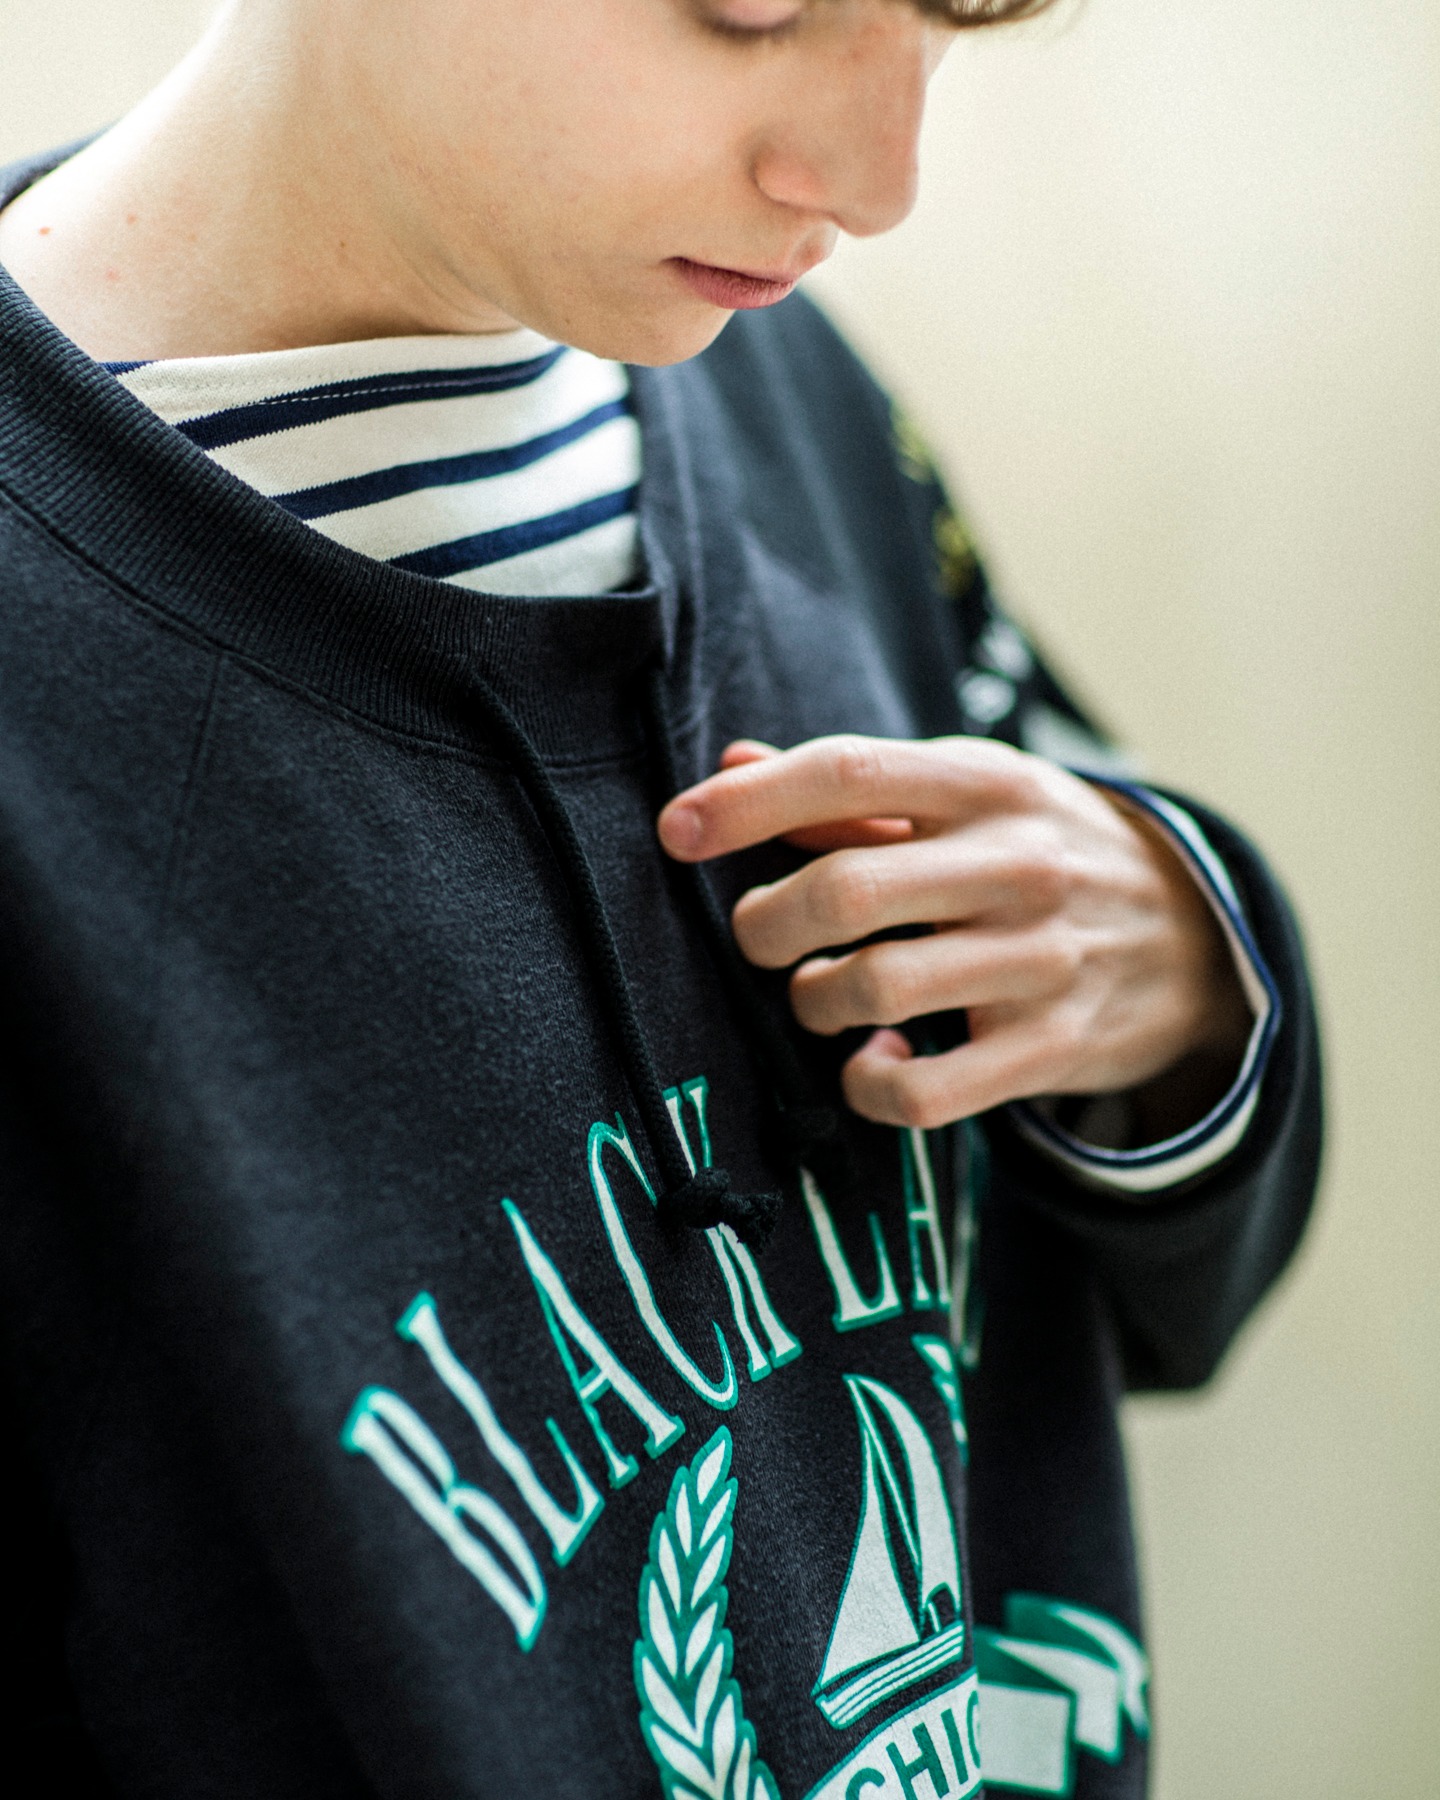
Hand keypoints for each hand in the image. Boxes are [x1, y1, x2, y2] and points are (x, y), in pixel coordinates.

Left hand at [657, 734, 1251, 1133]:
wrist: (1198, 938)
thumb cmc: (1048, 853)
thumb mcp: (973, 796)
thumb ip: (855, 790)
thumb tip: (731, 764)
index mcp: (989, 785)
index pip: (848, 771)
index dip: (748, 805)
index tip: (678, 832)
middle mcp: (1018, 865)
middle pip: (845, 890)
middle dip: (765, 922)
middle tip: (759, 937)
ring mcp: (1040, 962)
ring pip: (871, 989)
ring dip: (812, 1000)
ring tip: (821, 994)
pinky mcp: (1051, 1049)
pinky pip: (922, 1090)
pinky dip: (871, 1080)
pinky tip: (875, 1058)